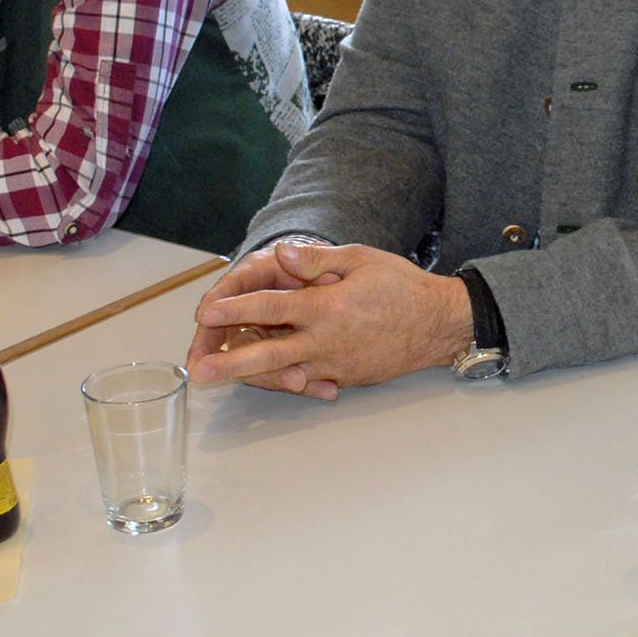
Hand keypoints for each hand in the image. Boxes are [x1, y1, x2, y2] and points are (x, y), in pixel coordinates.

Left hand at [187, 241, 472, 398]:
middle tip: (198, 370)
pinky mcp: (344, 378)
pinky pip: (308, 382)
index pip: (272, 307)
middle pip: (268, 354)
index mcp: (327, 307)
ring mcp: (335, 364)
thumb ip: (316, 260)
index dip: (236, 308)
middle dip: (229, 362)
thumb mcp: (361, 259)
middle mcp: (326, 340)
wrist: (439, 324)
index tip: (208, 311)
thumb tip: (279, 254)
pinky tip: (263, 382)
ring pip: (283, 375)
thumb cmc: (401, 286)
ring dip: (248, 377)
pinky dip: (283, 383)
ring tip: (220, 380)